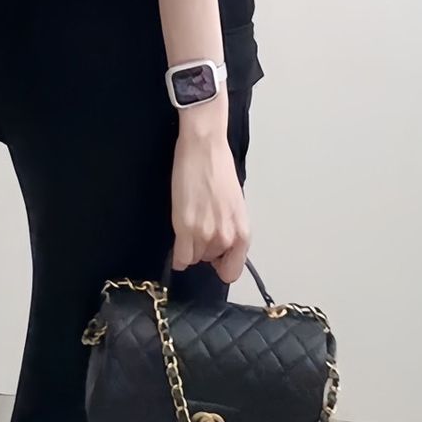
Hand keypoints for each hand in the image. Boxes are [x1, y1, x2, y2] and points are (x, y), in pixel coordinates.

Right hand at [170, 110, 249, 282]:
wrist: (204, 150)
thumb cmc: (221, 171)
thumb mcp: (236, 205)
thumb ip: (231, 228)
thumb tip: (221, 246)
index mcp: (243, 233)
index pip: (232, 271)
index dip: (221, 264)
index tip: (215, 257)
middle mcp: (226, 238)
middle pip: (209, 261)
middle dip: (205, 248)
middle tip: (201, 226)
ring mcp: (204, 234)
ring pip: (194, 258)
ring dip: (191, 246)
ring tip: (191, 224)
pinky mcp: (184, 227)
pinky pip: (180, 257)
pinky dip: (178, 256)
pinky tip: (178, 245)